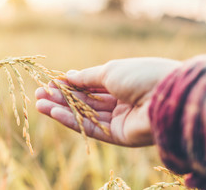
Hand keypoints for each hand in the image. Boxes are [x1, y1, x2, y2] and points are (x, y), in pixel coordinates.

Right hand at [35, 57, 181, 146]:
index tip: (51, 82)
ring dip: (61, 109)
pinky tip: (53, 112)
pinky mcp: (118, 135)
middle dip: (61, 97)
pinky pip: (90, 127)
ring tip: (39, 103)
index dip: (70, 83)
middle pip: (85, 100)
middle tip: (39, 93)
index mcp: (121, 82)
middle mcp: (120, 101)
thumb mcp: (110, 71)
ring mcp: (118, 119)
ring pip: (84, 114)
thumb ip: (87, 77)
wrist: (166, 97)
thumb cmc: (141, 76)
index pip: (90, 84)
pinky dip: (71, 120)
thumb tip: (69, 75)